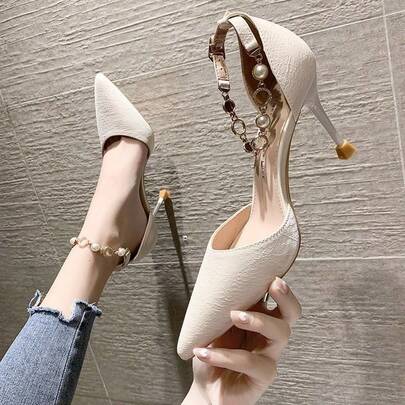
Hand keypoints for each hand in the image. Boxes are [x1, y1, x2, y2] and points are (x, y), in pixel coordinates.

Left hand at [182, 277, 301, 404]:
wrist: (207, 387)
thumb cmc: (215, 351)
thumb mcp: (218, 323)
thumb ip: (225, 306)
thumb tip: (223, 281)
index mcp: (262, 320)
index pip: (281, 301)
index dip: (283, 290)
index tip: (273, 276)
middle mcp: (269, 337)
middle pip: (291, 316)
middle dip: (285, 298)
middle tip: (272, 286)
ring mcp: (268, 356)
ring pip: (279, 334)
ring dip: (257, 320)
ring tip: (232, 316)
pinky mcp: (262, 377)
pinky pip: (249, 362)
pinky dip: (223, 355)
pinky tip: (203, 352)